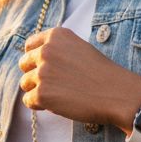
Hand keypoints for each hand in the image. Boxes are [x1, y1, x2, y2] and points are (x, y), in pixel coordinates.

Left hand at [19, 28, 140, 129]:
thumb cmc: (102, 73)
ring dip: (37, 91)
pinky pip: (28, 101)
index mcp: (56, 36)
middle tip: (52, 85)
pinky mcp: (42, 94)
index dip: (35, 59)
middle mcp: (46, 51)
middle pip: (23, 64)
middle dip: (34, 75)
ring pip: (25, 83)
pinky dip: (39, 105)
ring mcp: (42, 73)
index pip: (29, 45)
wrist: (117, 93)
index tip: (44, 68)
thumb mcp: (79, 49)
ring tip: (58, 96)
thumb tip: (36, 61)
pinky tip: (56, 105)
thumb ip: (58, 50)